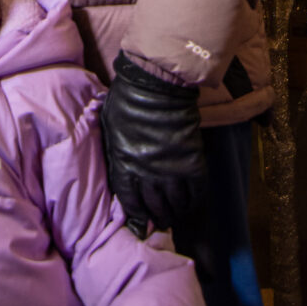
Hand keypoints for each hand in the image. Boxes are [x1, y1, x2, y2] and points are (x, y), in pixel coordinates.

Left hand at [100, 54, 206, 237]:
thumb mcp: (110, 129)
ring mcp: (171, 169)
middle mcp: (147, 173)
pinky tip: (191, 203)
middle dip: (157, 217)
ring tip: (175, 214)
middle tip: (160, 221)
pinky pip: (196, 191)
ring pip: (175, 203)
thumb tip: (120, 171)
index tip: (140, 219)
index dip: (136, 214)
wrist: (156, 84)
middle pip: (154, 206)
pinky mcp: (192, 162)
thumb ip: (116, 153)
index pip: (130, 201)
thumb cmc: (126, 101)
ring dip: (175, 212)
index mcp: (124, 164)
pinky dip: (194, 201)